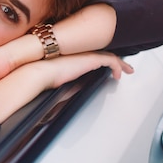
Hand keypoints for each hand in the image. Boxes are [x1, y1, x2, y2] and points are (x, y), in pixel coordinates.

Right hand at [0, 51, 132, 123]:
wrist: (35, 75)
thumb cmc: (39, 85)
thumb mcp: (55, 93)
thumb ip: (66, 94)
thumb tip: (66, 105)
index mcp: (69, 64)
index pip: (88, 61)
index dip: (99, 65)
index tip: (106, 71)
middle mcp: (77, 58)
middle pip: (100, 57)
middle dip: (113, 62)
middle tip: (123, 68)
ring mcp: (83, 57)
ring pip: (107, 57)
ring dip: (119, 63)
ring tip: (127, 70)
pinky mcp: (88, 59)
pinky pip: (108, 60)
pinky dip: (117, 65)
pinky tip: (120, 73)